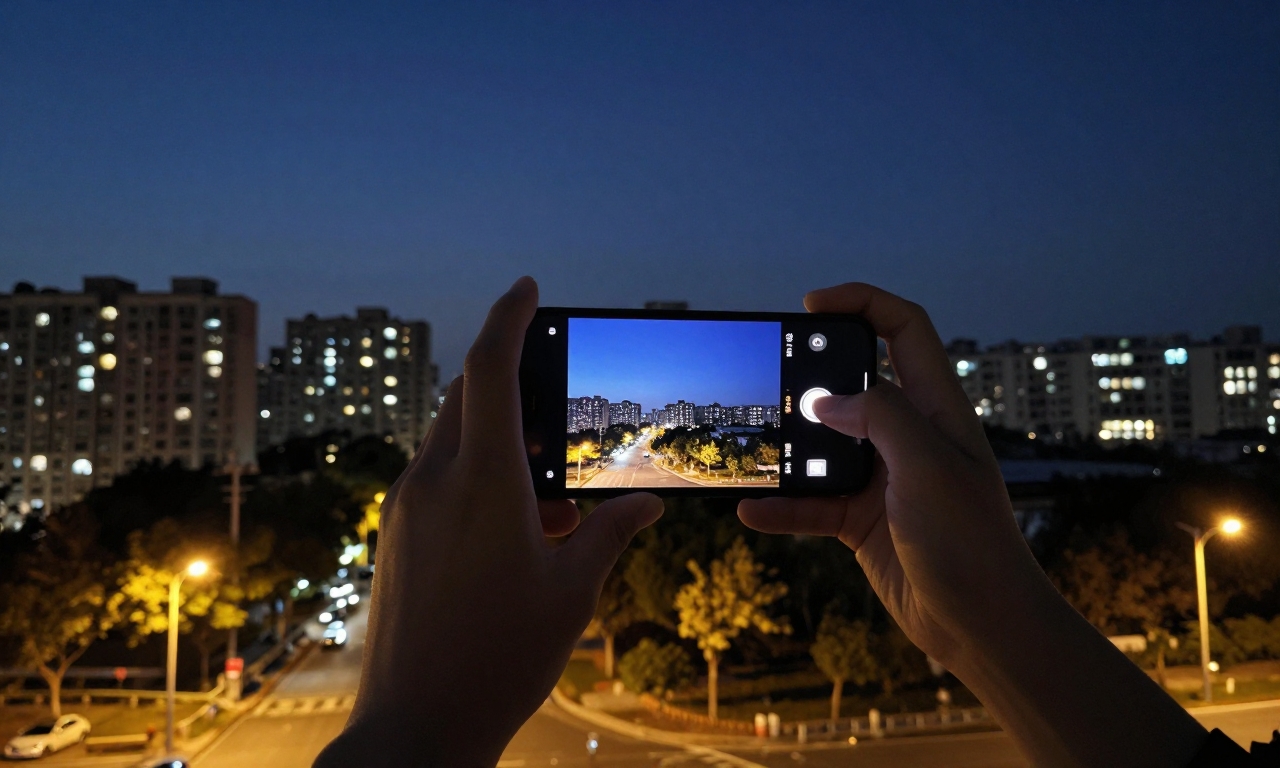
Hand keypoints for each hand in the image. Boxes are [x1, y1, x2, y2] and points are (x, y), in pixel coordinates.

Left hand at [315, 277, 662, 767]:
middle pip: (470, 396)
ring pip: (455, 438)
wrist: (415, 728)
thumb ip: (611, 533)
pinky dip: (479, 476)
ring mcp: (406, 507)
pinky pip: (440, 477)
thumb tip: (647, 506)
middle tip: (564, 416)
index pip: (490, 368)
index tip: (530, 288)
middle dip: (516, 386)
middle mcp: (434, 481)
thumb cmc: (499, 659)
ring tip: (554, 497)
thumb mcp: (573, 592)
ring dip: (503, 441)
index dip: (510, 316)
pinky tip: (520, 528)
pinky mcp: (396, 534)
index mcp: (483, 481)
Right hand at [739, 282, 1032, 668]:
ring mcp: (883, 478)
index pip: (904, 331)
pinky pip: (811, 503)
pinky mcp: (862, 520)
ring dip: (789, 448)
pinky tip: (753, 510)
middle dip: (811, 376)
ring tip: (754, 447)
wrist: (982, 626)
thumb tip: (826, 400)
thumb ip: (879, 418)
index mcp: (936, 409)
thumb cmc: (972, 543)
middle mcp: (909, 436)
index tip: (811, 306)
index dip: (862, 304)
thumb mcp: (928, 466)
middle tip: (769, 378)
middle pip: (853, 384)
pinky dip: (782, 505)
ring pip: (823, 445)